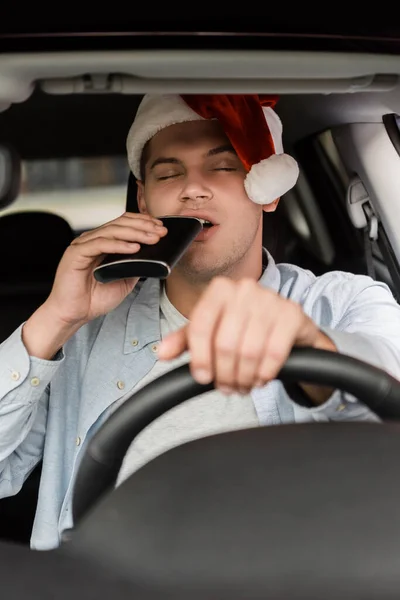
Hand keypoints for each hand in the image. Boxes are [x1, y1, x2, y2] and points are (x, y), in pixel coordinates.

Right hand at [42, 212, 167, 326]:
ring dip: (135, 233)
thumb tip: (155, 257)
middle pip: (120, 224)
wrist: (73, 314)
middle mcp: (91, 240)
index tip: (161, 228)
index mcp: (101, 243)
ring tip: (152, 238)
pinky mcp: (76, 253)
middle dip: (143, 226)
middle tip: (161, 231)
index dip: (143, 223)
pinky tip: (134, 248)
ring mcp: (83, 245)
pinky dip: (119, 245)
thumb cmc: (93, 299)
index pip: (123, 224)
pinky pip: (100, 244)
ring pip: (112, 231)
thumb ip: (135, 266)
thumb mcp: (124, 280)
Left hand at [158, 277, 335, 401]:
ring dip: (244, 377)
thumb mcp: (212, 330)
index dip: (199, 358)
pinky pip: (274, 353)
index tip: (203, 378)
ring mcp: (271, 299)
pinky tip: (261, 378)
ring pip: (249, 351)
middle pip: (224, 343)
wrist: (287, 325)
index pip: (200, 327)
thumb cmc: (244, 327)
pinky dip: (265, 373)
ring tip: (242, 385)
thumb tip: (161, 353)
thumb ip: (185, 340)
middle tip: (227, 387)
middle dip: (224, 374)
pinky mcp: (293, 314)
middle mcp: (245, 288)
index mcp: (220, 289)